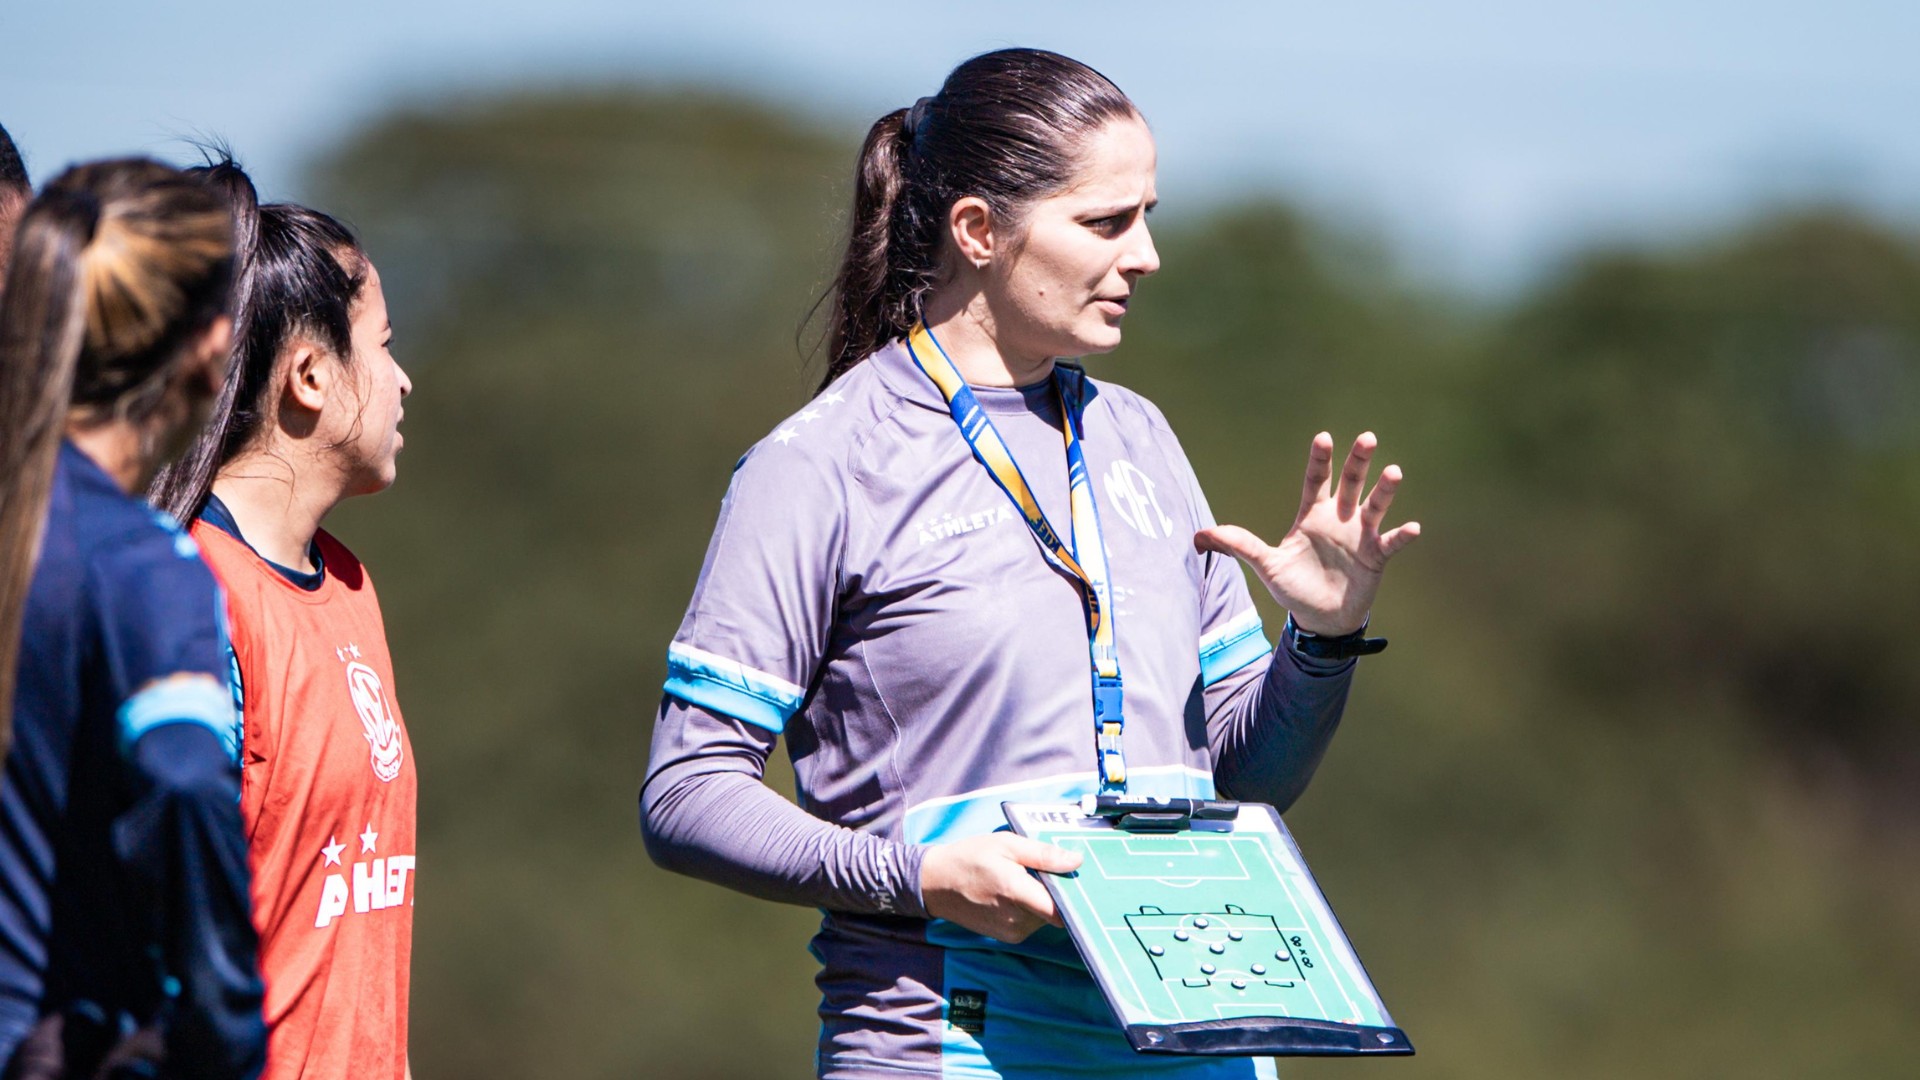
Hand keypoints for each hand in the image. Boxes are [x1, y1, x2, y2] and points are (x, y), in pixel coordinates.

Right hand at [920, 833, 1081, 942]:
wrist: (936, 883)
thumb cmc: (969, 858)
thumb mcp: (1006, 844)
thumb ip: (1043, 854)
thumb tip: (1076, 861)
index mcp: (1016, 893)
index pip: (1061, 909)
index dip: (1075, 897)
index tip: (1081, 882)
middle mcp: (1016, 919)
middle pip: (1055, 911)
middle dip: (1056, 892)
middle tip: (1045, 870)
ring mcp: (1011, 932)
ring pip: (1044, 917)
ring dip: (1042, 900)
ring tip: (1024, 878)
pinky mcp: (1007, 937)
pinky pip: (1031, 923)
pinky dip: (1030, 908)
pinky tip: (1016, 892)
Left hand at [1195, 431, 1420, 636]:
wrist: (1320, 618)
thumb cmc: (1294, 587)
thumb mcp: (1266, 566)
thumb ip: (1240, 546)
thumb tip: (1202, 534)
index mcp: (1312, 515)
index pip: (1316, 480)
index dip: (1321, 460)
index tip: (1324, 437)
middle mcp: (1339, 518)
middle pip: (1350, 483)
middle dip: (1358, 461)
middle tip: (1367, 438)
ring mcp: (1360, 535)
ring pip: (1375, 505)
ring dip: (1385, 490)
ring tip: (1393, 473)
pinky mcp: (1377, 556)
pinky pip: (1392, 542)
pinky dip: (1402, 535)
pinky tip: (1413, 528)